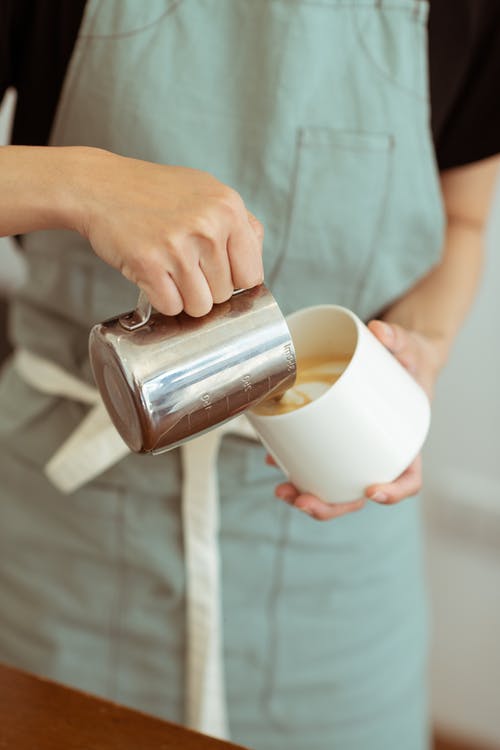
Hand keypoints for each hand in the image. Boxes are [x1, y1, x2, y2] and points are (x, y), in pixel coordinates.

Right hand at [72, 148, 263, 316]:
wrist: (99, 185)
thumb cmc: (154, 192)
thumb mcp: (206, 191)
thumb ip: (239, 224)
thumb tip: (255, 270)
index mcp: (228, 208)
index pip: (251, 274)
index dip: (233, 281)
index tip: (216, 274)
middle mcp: (207, 226)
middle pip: (224, 294)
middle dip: (205, 288)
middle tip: (182, 265)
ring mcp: (178, 246)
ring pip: (200, 306)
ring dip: (184, 298)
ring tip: (169, 272)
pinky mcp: (149, 264)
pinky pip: (171, 307)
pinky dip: (162, 300)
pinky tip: (153, 277)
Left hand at [273, 320, 444, 520]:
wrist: (394, 357)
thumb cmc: (407, 360)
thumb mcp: (409, 347)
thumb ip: (398, 339)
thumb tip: (379, 331)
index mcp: (406, 441)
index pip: (409, 478)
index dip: (393, 492)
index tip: (371, 492)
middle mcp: (379, 454)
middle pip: (358, 494)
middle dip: (330, 505)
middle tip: (302, 502)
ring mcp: (354, 450)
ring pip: (333, 485)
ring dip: (306, 495)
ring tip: (281, 491)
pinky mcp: (332, 438)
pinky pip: (314, 460)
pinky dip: (294, 463)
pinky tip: (272, 460)